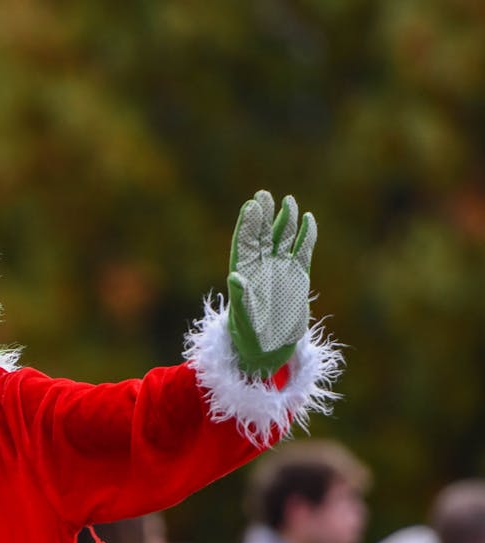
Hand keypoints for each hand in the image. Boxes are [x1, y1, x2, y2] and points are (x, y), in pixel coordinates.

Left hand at [226, 190, 316, 376]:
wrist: (271, 347)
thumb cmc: (251, 336)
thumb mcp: (245, 318)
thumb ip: (242, 297)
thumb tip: (235, 278)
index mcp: (244, 273)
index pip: (244, 243)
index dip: (247, 224)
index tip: (250, 206)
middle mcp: (261, 267)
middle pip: (261, 235)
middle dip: (263, 216)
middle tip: (263, 194)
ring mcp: (280, 269)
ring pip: (282, 239)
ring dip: (284, 221)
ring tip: (288, 201)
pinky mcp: (298, 275)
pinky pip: (302, 250)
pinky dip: (306, 235)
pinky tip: (309, 219)